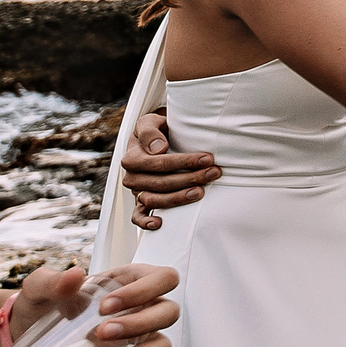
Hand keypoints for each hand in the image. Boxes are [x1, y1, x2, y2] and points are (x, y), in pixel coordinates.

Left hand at [9, 264, 181, 346]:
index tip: (106, 305)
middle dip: (139, 324)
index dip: (144, 291)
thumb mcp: (40, 286)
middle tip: (102, 331)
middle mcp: (140, 307)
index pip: (164, 278)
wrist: (27, 330)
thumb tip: (73, 276)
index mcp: (130, 280)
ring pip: (160, 346)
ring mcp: (135, 337)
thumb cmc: (43, 301)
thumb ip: (53, 280)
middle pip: (168, 313)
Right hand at [123, 108, 218, 228]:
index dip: (184, 162)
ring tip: (202, 192)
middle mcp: (132, 176)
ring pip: (155, 200)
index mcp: (132, 157)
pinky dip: (145, 222)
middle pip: (161, 182)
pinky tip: (160, 223)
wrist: (154, 141)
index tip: (207, 158)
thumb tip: (158, 148)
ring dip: (179, 198)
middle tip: (214, 173)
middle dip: (190, 178)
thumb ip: (151, 131)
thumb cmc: (155, 131)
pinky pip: (138, 216)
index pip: (159, 162)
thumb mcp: (150, 122)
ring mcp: (136, 191)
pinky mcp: (140, 202)